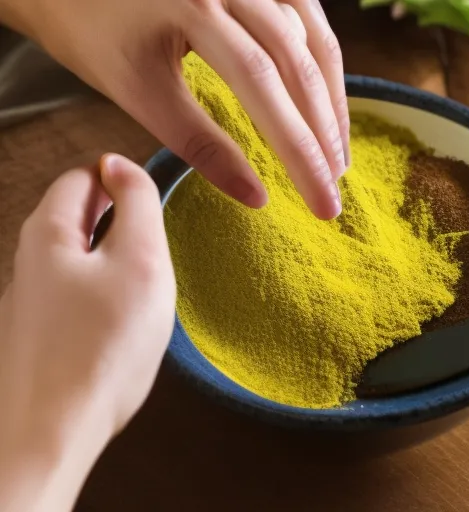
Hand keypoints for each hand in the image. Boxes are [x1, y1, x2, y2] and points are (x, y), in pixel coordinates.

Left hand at [0, 155, 174, 510]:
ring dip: (115, 265)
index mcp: (48, 232)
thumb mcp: (140, 259)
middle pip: (81, 217)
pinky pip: (78, 294)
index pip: (84, 176)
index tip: (154, 208)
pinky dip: (104, 296)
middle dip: (122, 227)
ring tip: (141, 296)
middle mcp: (29, 260)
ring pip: (82, 258)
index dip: (122, 181)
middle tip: (153, 258)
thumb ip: (136, 203)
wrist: (55, 432)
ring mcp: (31, 298)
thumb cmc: (104, 343)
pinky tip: (118, 326)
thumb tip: (121, 166)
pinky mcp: (40, 331)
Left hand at [2, 0, 348, 218]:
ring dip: (329, 101)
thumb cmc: (88, 31)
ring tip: (336, 153)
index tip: (320, 200)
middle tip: (334, 187)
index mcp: (193, 4)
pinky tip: (325, 99)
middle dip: (322, 134)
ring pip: (312, 37)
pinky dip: (320, 63)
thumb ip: (200, 145)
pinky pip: (306, 15)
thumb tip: (255, 195)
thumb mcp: (139, 93)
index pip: (264, 88)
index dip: (299, 150)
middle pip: (297, 63)